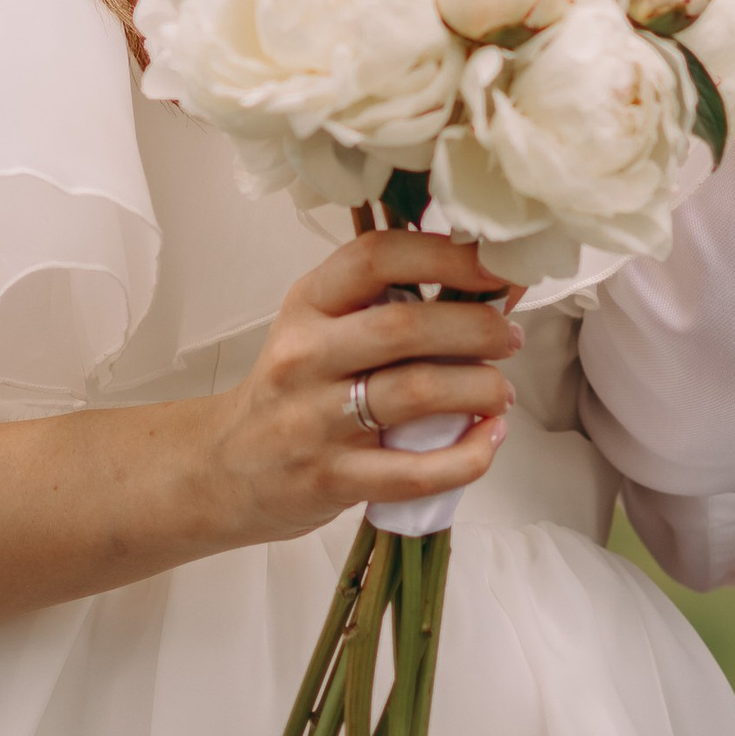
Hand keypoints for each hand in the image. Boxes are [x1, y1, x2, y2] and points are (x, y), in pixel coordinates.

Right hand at [209, 230, 521, 546]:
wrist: (225, 470)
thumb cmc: (293, 391)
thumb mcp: (321, 331)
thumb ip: (390, 306)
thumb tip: (494, 289)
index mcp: (308, 304)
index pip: (376, 256)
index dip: (446, 256)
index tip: (496, 267)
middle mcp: (306, 355)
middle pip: (405, 327)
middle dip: (476, 328)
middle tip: (509, 338)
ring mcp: (316, 420)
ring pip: (416, 392)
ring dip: (480, 388)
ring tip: (502, 392)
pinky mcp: (331, 479)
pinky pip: (414, 470)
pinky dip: (468, 455)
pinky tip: (489, 439)